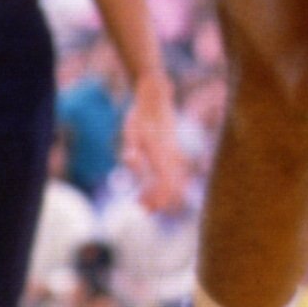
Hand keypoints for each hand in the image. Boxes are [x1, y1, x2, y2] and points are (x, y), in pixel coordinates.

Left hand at [121, 70, 189, 215]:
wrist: (155, 99)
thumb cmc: (140, 115)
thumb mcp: (131, 132)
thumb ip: (132, 150)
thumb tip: (131, 162)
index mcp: (163, 154)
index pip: (167, 185)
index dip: (157, 200)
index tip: (142, 207)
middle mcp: (173, 156)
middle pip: (174, 187)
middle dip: (159, 201)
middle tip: (141, 207)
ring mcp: (176, 154)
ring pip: (176, 181)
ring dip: (162, 193)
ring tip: (143, 199)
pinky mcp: (175, 152)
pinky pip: (175, 174)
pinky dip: (165, 184)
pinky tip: (152, 185)